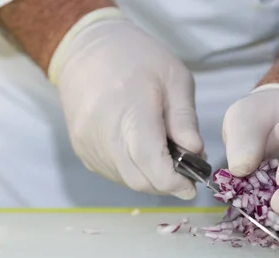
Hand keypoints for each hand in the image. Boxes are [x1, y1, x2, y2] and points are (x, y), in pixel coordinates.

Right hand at [50, 12, 203, 199]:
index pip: (150, 162)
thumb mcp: (175, 78)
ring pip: (126, 180)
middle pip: (139, 179)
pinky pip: (113, 173)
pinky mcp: (82, 151)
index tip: (191, 186)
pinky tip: (143, 153)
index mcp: (131, 110)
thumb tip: (196, 154)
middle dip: (166, 184)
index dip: (173, 182)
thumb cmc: (136, 58)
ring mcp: (89, 144)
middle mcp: (104, 132)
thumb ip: (185, 120)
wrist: (86, 50)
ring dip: (150, 179)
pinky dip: (134, 171)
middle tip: (185, 175)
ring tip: (165, 157)